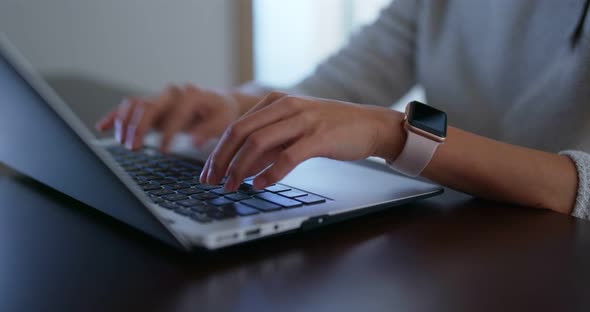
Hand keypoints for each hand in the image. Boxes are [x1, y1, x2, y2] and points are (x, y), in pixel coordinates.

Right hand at [96, 84, 241, 151]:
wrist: (218, 101)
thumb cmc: (222, 112)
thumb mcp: (224, 120)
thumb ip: (210, 130)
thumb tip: (196, 142)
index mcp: (191, 94)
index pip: (176, 112)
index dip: (168, 132)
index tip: (163, 151)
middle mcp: (172, 92)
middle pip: (149, 105)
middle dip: (139, 126)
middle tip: (133, 147)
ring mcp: (159, 98)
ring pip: (135, 105)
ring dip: (125, 123)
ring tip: (123, 143)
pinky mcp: (151, 105)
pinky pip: (128, 107)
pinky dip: (114, 116)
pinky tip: (102, 127)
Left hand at [200, 92, 405, 190]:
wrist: (370, 125)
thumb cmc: (332, 128)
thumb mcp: (295, 129)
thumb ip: (270, 145)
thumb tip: (243, 169)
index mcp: (276, 101)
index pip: (236, 126)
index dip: (218, 151)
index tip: (208, 172)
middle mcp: (286, 106)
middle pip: (241, 132)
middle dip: (221, 160)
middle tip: (212, 182)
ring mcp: (303, 120)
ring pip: (259, 143)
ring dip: (240, 168)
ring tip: (232, 187)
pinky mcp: (319, 137)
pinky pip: (287, 156)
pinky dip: (270, 173)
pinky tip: (261, 185)